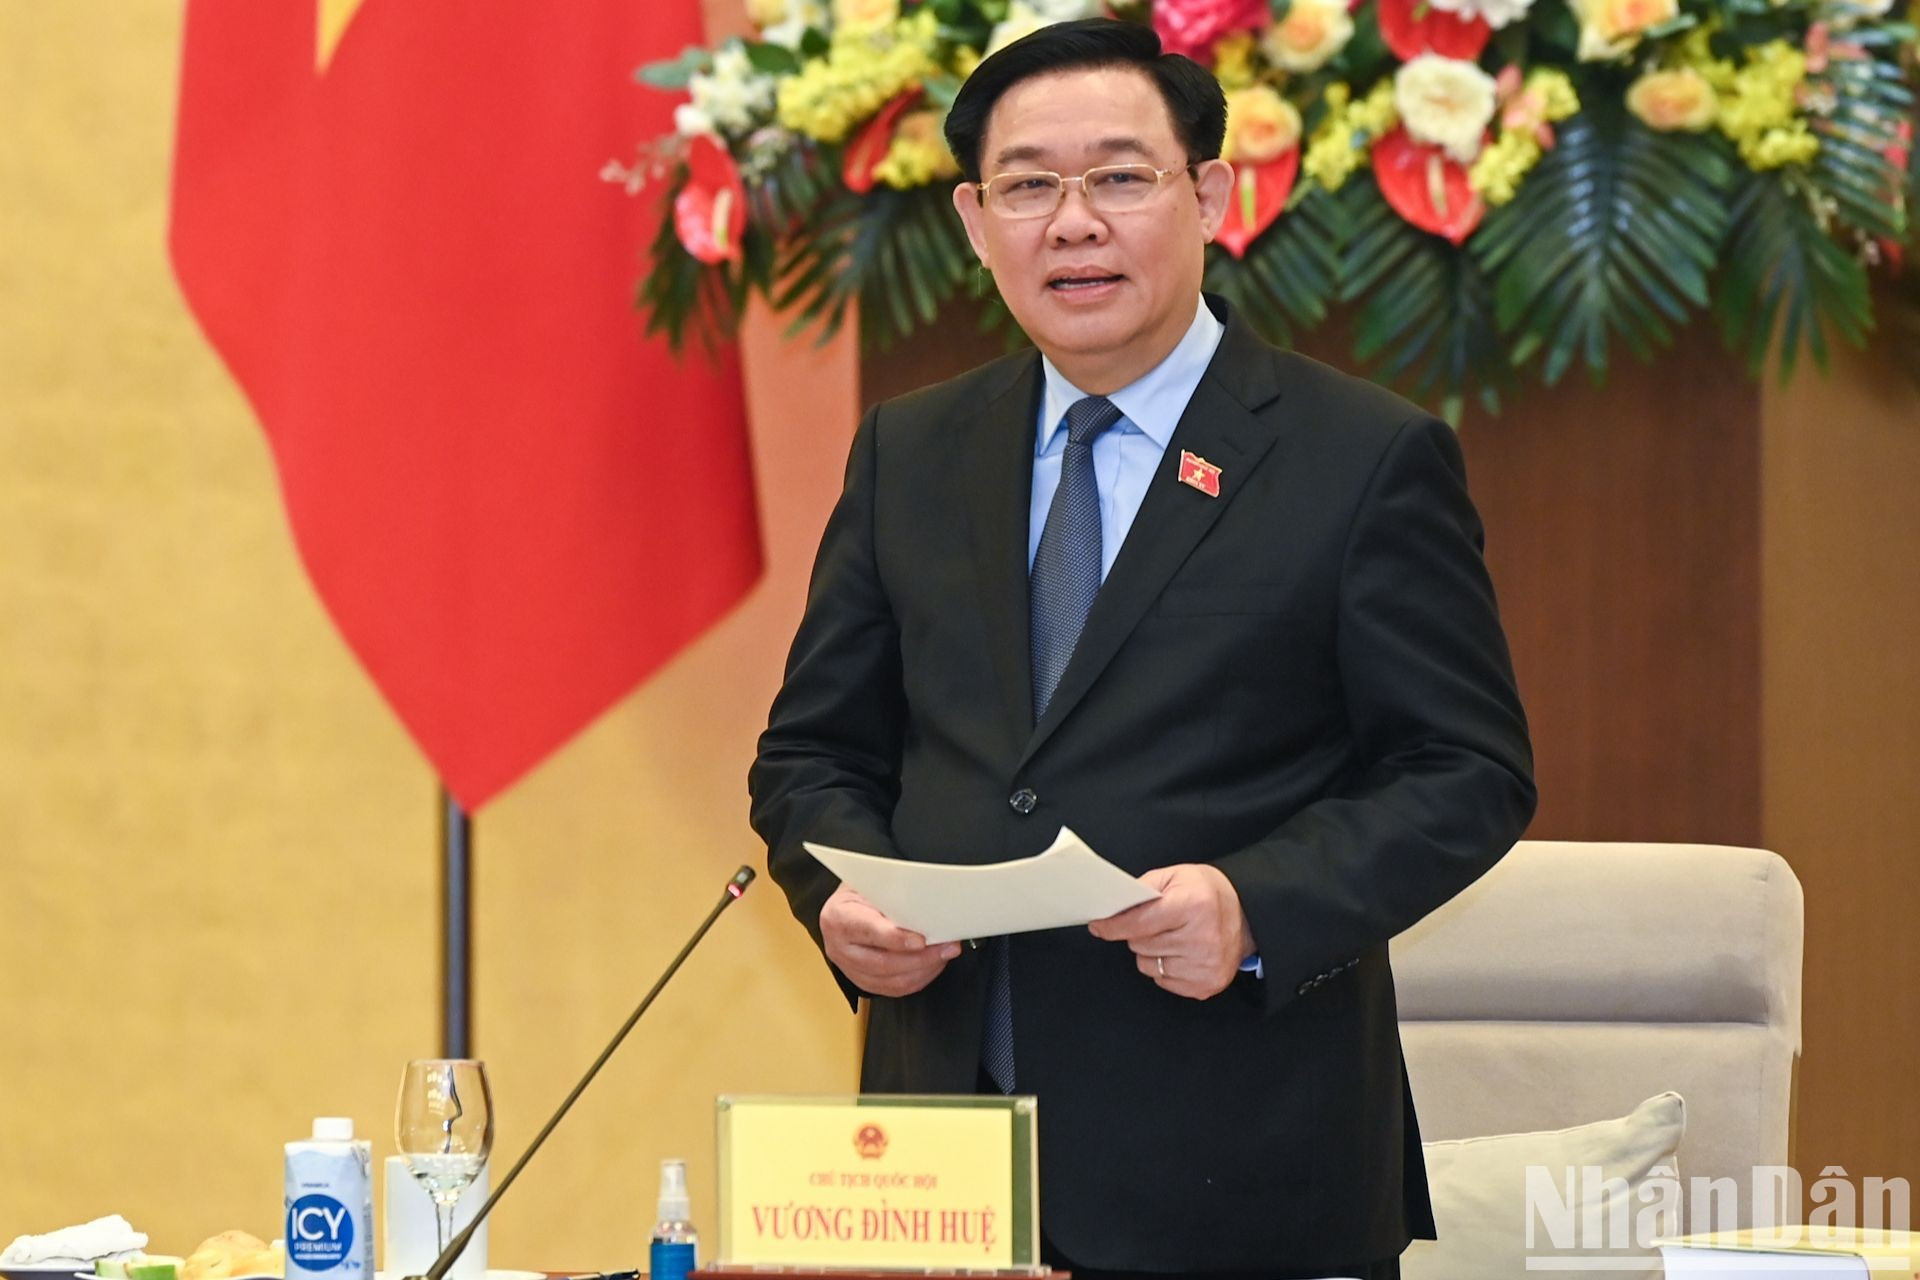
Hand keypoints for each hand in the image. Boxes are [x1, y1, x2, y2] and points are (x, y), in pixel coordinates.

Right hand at [819, 883, 961, 997]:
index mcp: (838, 918)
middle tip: (946, 947)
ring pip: (891, 981)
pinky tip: (932, 966)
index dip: (897, 938)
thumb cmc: (860, 892)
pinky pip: (894, 989)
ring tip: (944, 955)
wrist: (844, 907)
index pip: (869, 931)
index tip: (922, 940)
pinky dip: (918, 979)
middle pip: (883, 963)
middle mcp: (839, 947)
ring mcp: (849, 968)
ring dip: (924, 970)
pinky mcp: (862, 981)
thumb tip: (926, 907)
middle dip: (921, 958)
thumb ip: (894, 896)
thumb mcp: (872, 883)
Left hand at [1088, 864, 1252, 999]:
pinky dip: (1165, 967)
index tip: (1099, 925)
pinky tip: (1182, 952)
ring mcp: (1205, 966)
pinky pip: (1163, 981)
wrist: (1247, 915)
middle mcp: (1202, 938)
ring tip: (1173, 936)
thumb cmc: (1207, 893)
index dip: (1113, 925)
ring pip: (1148, 966)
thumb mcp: (1175, 875)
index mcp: (1193, 905)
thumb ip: (1141, 889)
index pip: (1138, 923)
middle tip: (1158, 922)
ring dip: (1152, 952)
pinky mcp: (1206, 985)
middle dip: (1139, 933)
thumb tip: (1111, 910)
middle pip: (1140, 945)